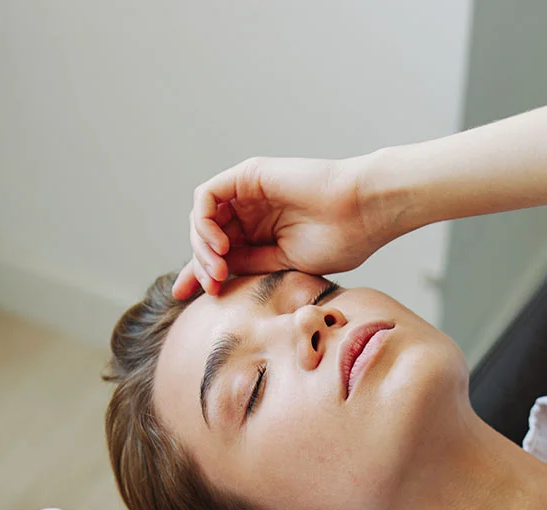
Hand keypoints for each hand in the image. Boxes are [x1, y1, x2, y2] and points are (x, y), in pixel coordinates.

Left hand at [172, 155, 392, 298]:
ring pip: (202, 218)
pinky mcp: (247, 175)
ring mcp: (247, 192)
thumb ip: (248, 267)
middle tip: (214, 287)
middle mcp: (251, 211)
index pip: (217, 253)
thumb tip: (214, 280)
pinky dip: (204, 222)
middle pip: (205, 237)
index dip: (197, 273)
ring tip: (220, 270)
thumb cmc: (340, 242)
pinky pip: (206, 197)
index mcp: (261, 234)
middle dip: (199, 265)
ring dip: (202, 247)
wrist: (363, 214)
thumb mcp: (284, 266)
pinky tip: (221, 245)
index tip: (183, 296)